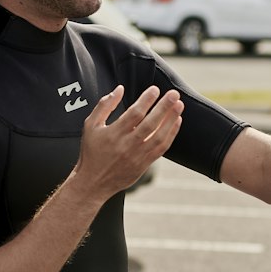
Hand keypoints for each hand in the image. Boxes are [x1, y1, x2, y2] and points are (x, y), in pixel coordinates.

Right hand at [75, 84, 183, 199]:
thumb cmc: (91, 152)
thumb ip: (104, 105)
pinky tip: (176, 122)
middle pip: (150, 123)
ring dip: (171, 120)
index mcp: (114, 134)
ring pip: (159, 136)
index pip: (134, 113)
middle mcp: (127, 145)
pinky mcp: (144, 164)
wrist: (93, 182)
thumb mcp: (90, 126)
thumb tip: (120, 89)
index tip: (155, 89)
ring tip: (179, 105)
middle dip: (164, 107)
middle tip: (174, 94)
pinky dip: (171, 134)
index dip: (146, 100)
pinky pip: (161, 148)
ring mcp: (137, 156)